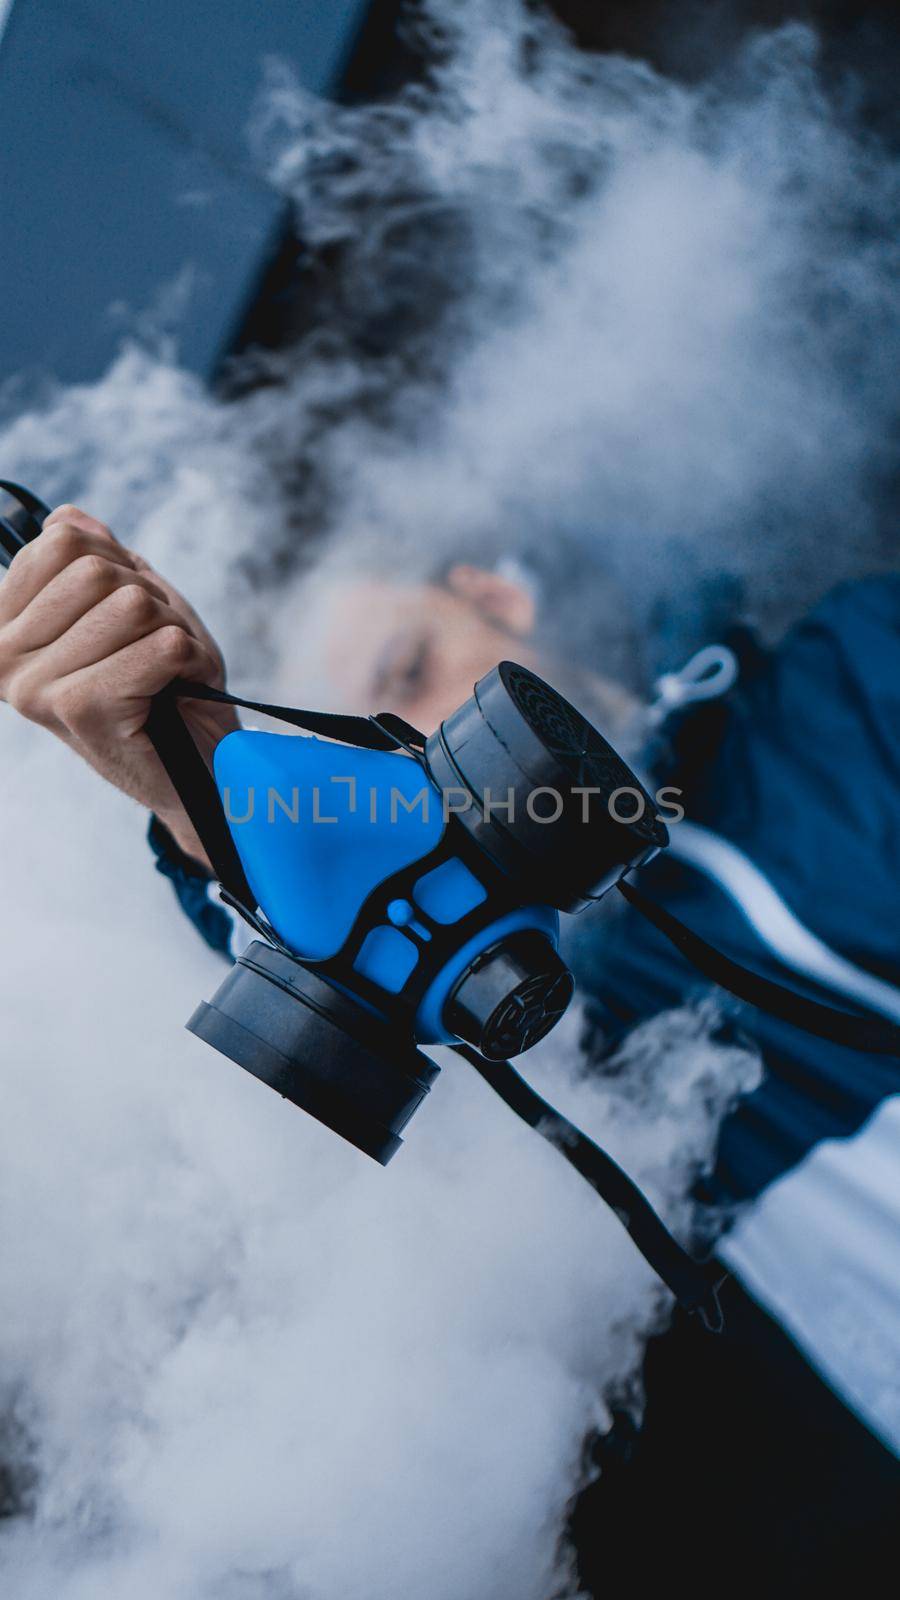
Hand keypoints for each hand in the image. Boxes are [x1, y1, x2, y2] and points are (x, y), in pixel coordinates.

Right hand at [0, 504, 237, 867]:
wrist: (199, 768)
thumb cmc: (166, 688)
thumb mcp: (129, 609)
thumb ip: (94, 561)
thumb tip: (69, 517)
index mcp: (6, 629)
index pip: (63, 539)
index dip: (118, 563)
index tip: (127, 616)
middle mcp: (5, 659)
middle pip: (96, 569)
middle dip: (148, 599)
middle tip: (154, 649)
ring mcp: (36, 687)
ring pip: (130, 604)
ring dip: (170, 631)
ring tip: (164, 671)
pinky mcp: (81, 709)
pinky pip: (158, 645)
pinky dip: (188, 659)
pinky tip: (178, 689)